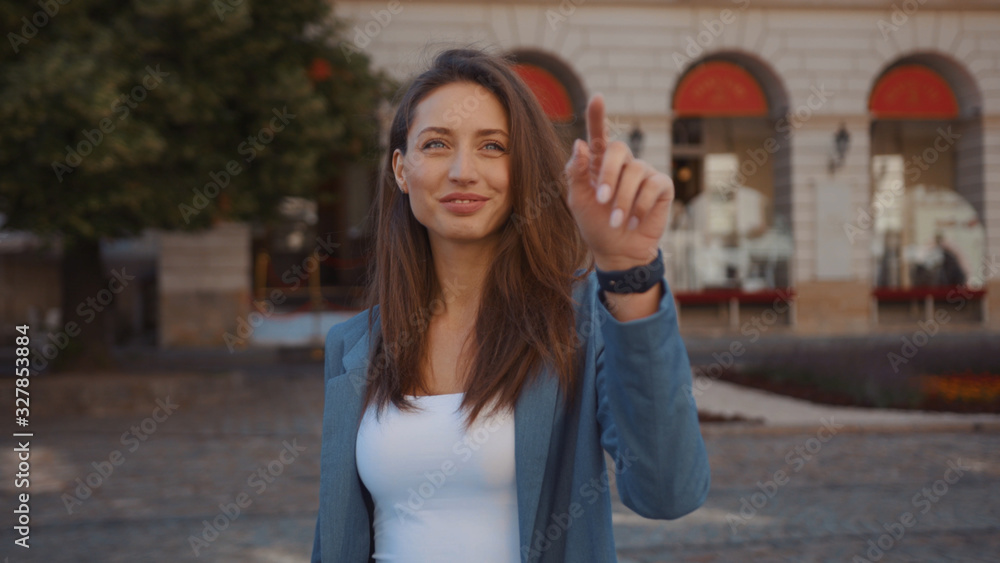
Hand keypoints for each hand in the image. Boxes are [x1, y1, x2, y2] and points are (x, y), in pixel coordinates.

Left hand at [564, 93, 673, 270]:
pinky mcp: (661, 186)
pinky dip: (640, 206)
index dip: (598, 116)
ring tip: (616, 221)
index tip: (597, 98)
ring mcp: (644, 172)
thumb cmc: (595, 225)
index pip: (599, 134)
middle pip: (618, 149)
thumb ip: (576, 173)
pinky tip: (634, 221)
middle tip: (601, 200)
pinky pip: (652, 186)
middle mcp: (623, 164)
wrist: (617, 251)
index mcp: (599, 163)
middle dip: (608, 174)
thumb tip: (580, 143)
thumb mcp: (578, 200)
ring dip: (623, 200)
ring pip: (635, 172)